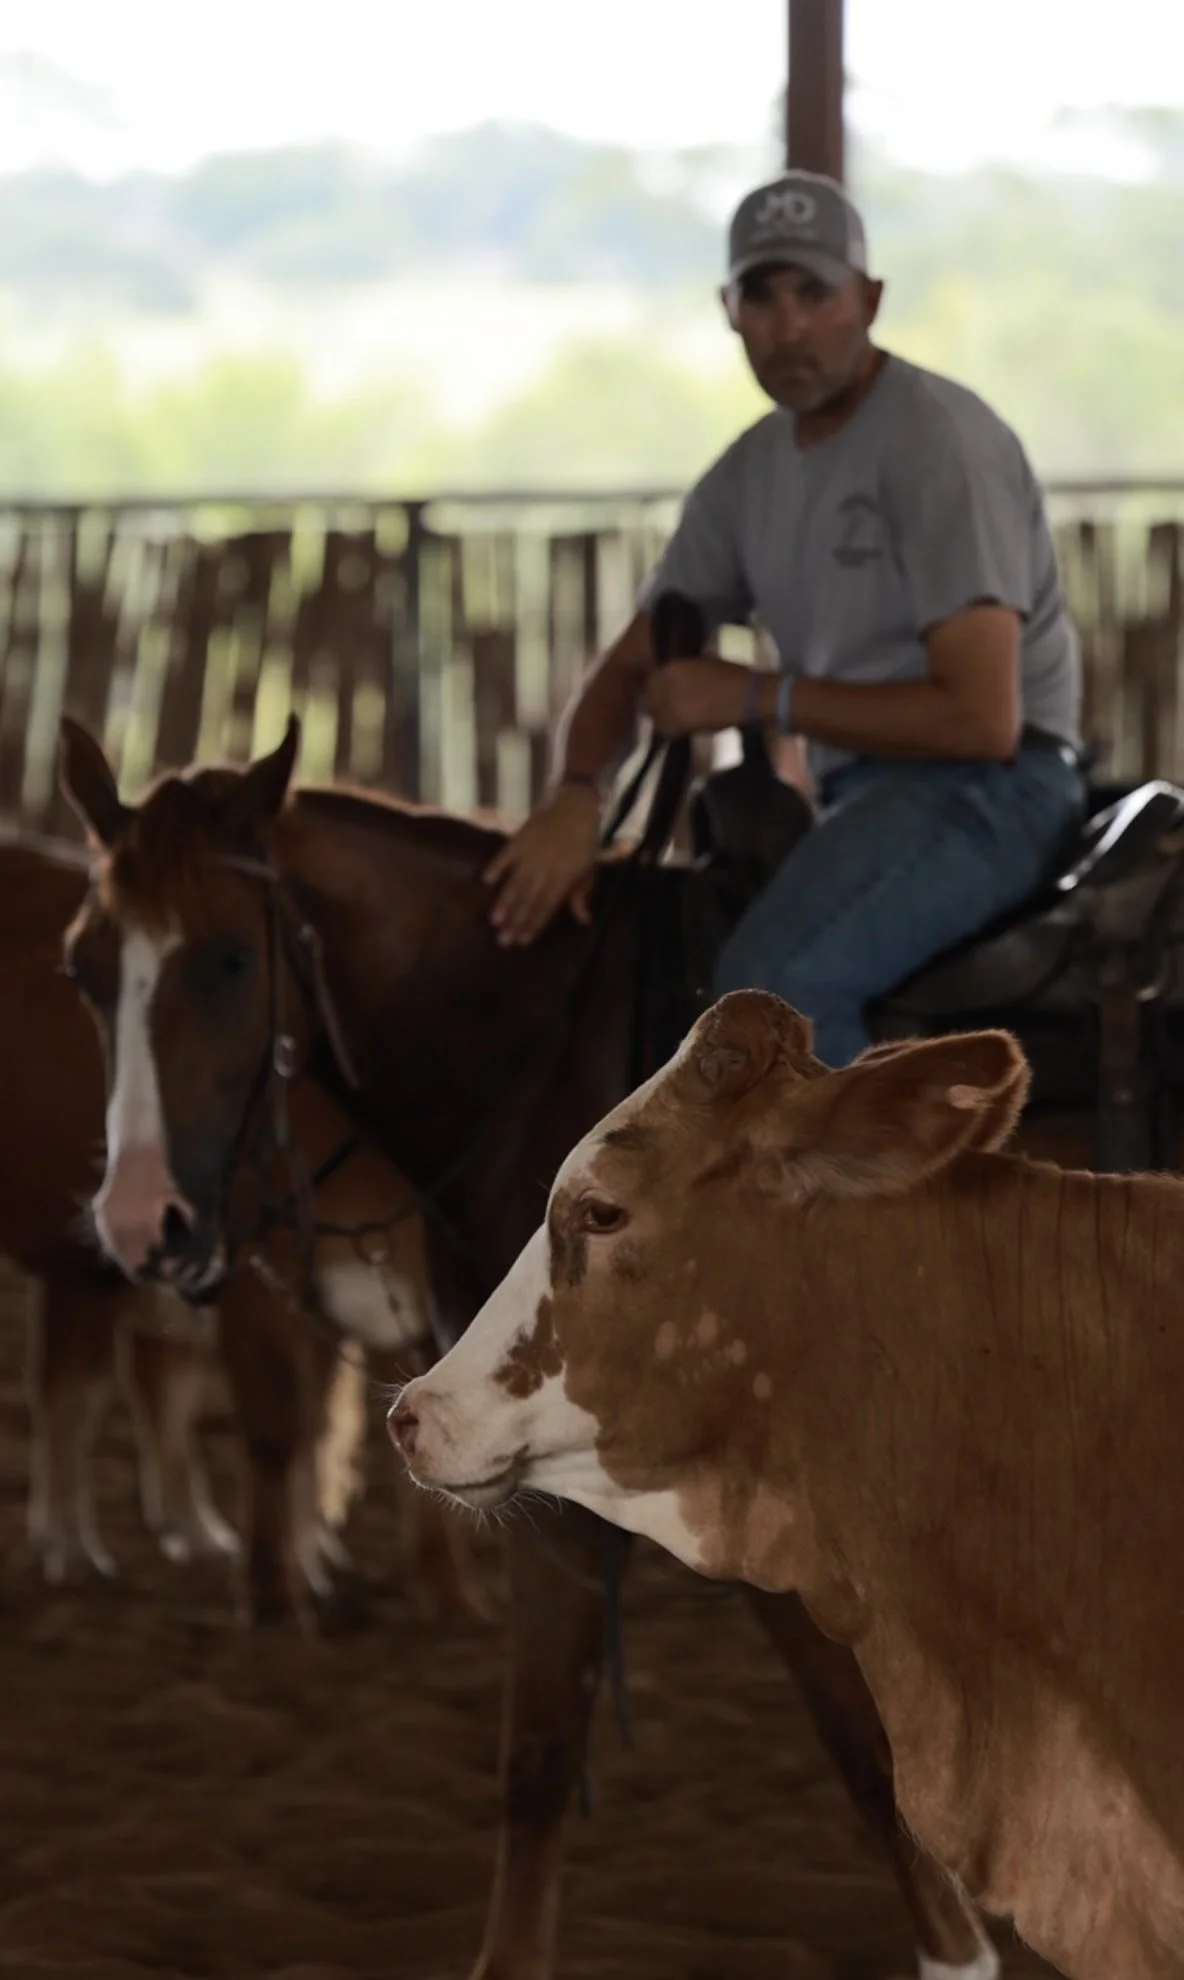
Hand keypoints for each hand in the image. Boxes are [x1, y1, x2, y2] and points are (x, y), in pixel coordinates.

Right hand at [483, 783, 599, 946]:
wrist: (574, 807)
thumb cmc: (584, 842)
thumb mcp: (588, 869)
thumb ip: (581, 894)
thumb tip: (584, 920)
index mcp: (563, 878)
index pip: (546, 907)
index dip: (534, 925)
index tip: (523, 941)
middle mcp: (544, 869)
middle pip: (527, 900)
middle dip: (515, 921)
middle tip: (503, 940)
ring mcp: (530, 854)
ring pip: (514, 883)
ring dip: (504, 902)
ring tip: (494, 919)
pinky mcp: (518, 839)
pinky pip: (504, 856)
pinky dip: (495, 867)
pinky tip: (486, 881)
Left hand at [642, 656, 751, 737]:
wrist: (747, 695)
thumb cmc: (731, 676)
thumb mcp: (701, 664)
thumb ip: (683, 672)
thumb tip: (672, 682)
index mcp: (672, 667)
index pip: (651, 681)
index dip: (656, 690)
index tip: (663, 695)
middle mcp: (666, 685)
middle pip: (650, 700)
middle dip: (656, 705)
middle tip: (667, 711)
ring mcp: (672, 705)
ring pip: (655, 717)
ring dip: (662, 719)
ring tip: (673, 721)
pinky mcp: (681, 723)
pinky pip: (667, 730)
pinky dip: (670, 731)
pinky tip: (680, 730)